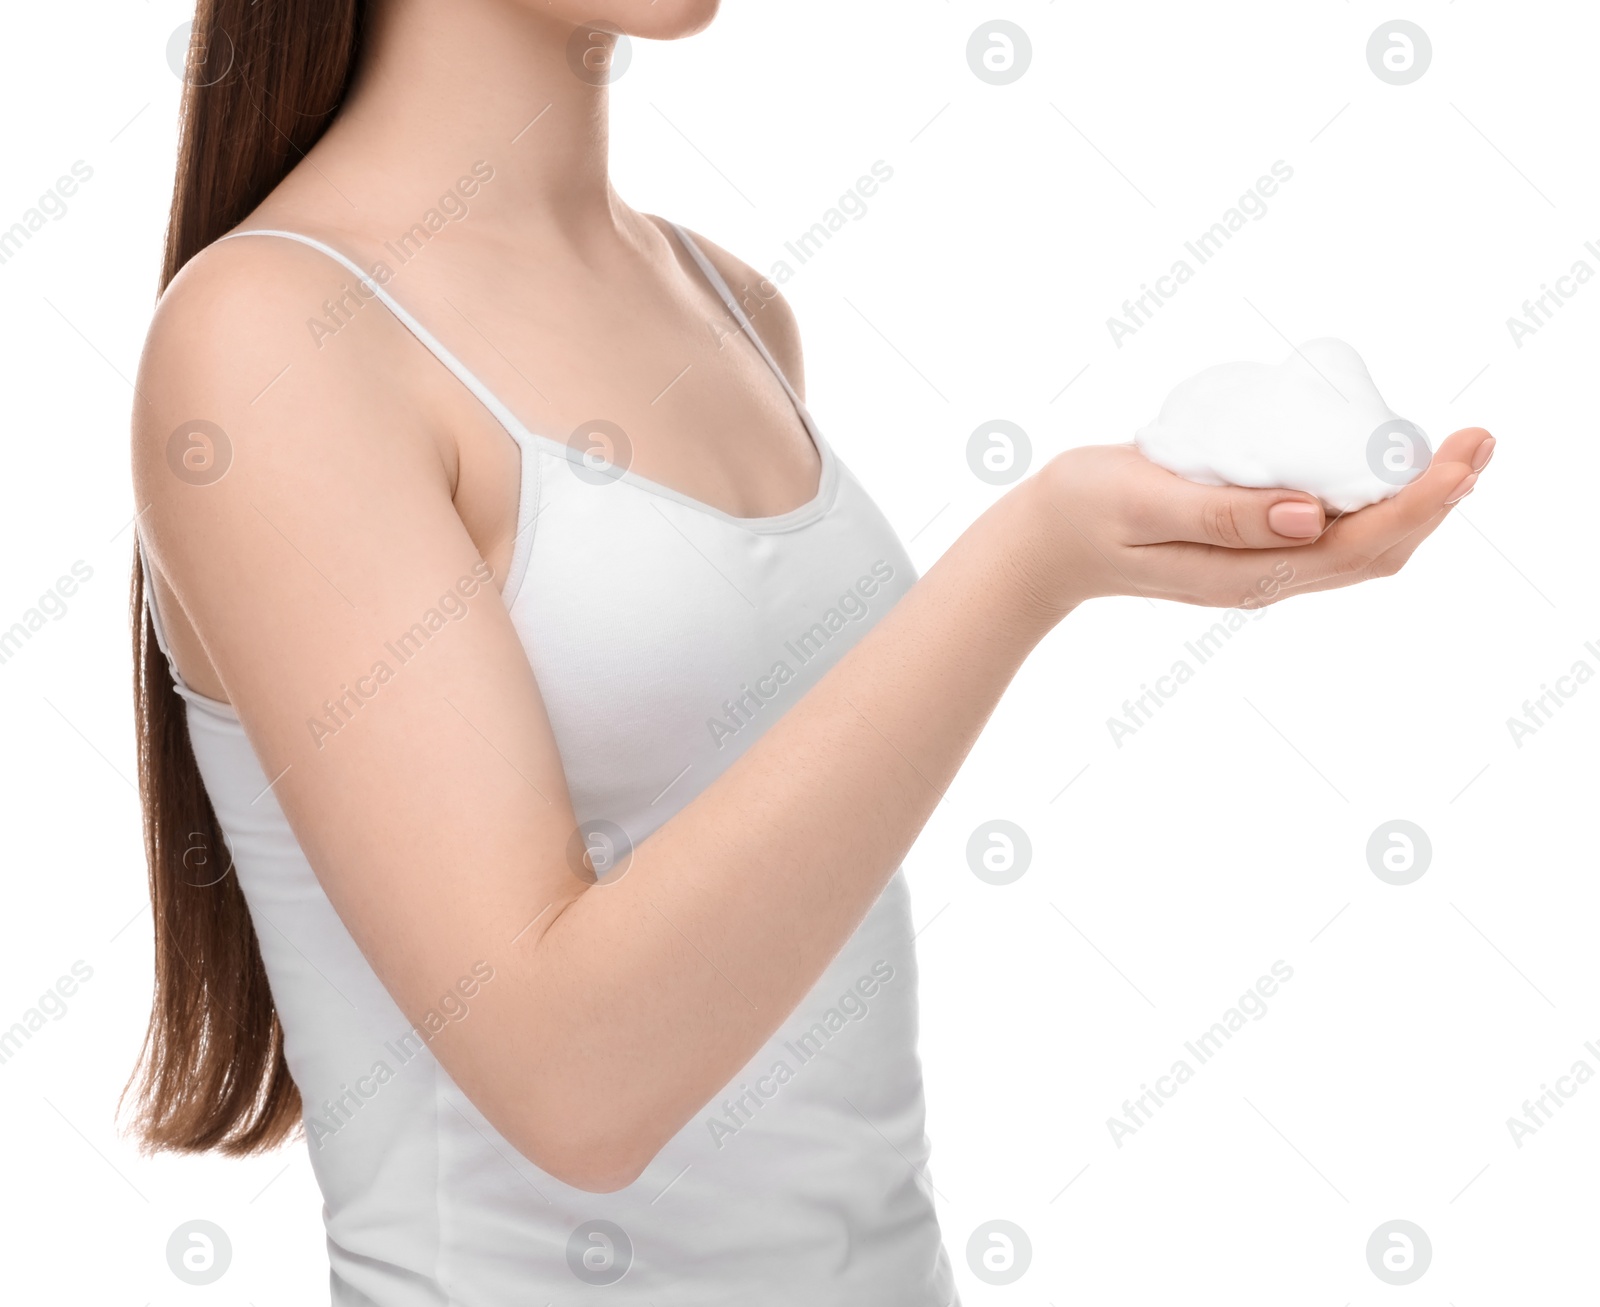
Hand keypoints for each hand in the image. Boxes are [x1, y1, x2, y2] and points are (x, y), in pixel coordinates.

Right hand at [1018, 427, 1494, 612]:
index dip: (1422, 502)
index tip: (1463, 453)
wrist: (1043, 542)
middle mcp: (1265, 577)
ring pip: (1362, 546)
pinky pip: (1334, 534)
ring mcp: (1260, 566)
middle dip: (1438, 500)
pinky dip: (1376, 502)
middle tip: (1482, 441)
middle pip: (1377, 550)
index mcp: (1245, 572)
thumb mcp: (1145, 499)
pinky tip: (1388, 467)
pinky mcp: (1251, 547)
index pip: (1359, 544)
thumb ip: (1223, 511)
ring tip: (1457, 453)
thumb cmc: (1085, 511)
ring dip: (1416, 503)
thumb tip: (1314, 515)